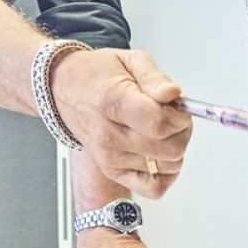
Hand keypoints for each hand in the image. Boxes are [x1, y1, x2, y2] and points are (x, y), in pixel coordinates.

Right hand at [49, 48, 191, 197]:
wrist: (66, 90)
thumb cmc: (96, 75)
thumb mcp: (130, 60)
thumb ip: (155, 78)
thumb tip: (173, 94)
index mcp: (112, 103)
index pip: (160, 124)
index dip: (180, 116)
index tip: (178, 106)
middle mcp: (109, 136)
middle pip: (169, 149)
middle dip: (182, 131)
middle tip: (174, 115)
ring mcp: (110, 158)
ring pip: (168, 166)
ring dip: (176, 148)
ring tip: (164, 130)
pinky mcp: (113, 172)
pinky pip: (154, 188)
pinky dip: (167, 174)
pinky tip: (162, 153)